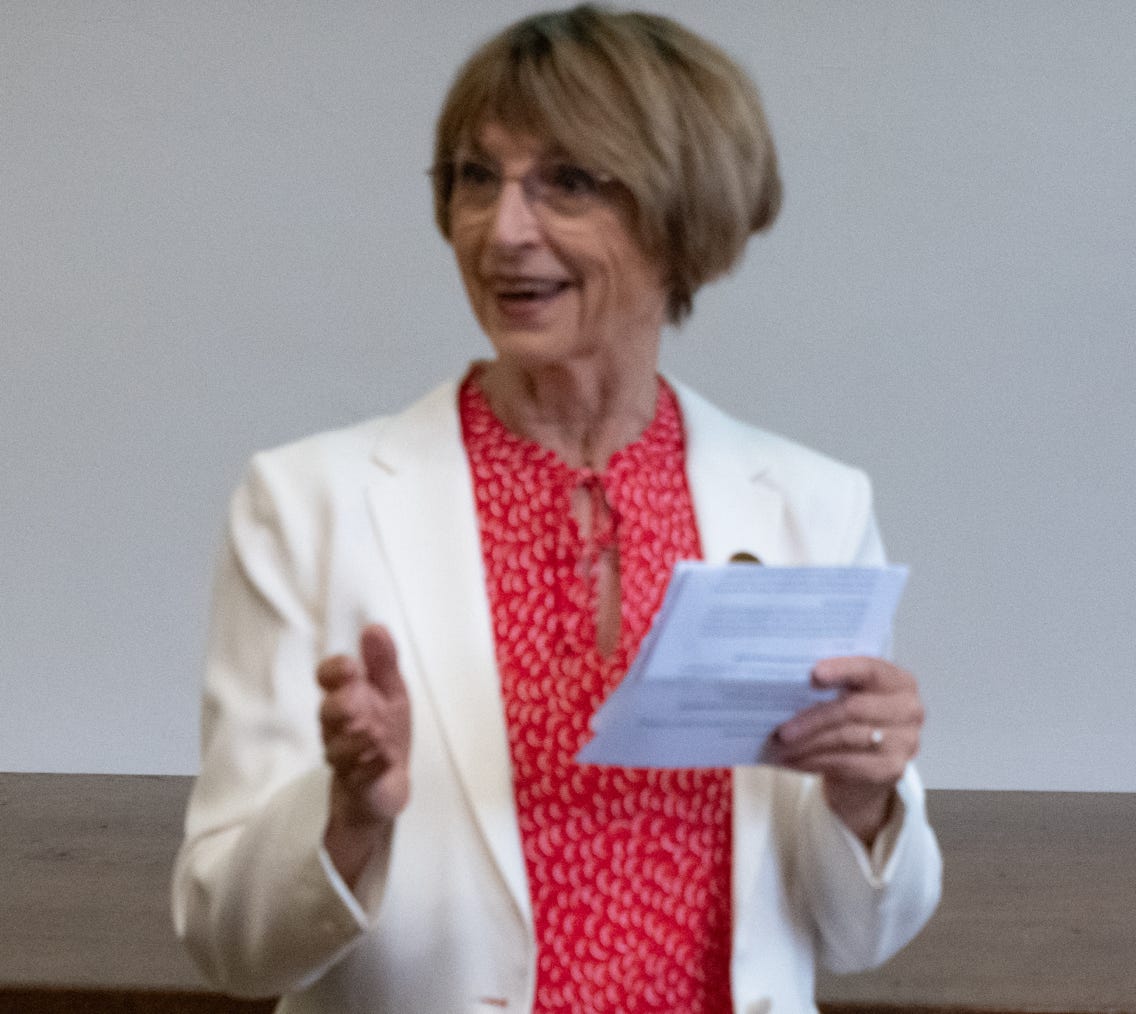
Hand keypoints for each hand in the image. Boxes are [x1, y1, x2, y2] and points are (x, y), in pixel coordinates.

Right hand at [318, 624, 411, 835]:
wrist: (384, 787)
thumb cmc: (385, 732)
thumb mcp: (390, 692)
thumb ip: (382, 662)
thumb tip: (375, 627)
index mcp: (345, 697)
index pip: (328, 678)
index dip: (335, 671)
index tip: (350, 666)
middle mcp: (338, 727)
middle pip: (329, 712)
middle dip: (342, 705)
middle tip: (355, 701)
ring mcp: (345, 758)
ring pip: (341, 747)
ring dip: (360, 738)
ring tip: (376, 733)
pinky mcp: (357, 786)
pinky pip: (361, 777)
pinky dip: (373, 767)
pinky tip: (385, 758)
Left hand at [768, 657, 923, 843]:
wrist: (869, 763)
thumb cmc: (854, 718)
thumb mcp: (848, 693)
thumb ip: (831, 683)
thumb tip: (787, 681)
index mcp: (899, 681)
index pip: (871, 669)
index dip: (842, 670)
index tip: (814, 674)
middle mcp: (909, 709)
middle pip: (853, 708)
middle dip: (813, 719)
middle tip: (782, 730)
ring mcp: (905, 741)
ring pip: (846, 738)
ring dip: (808, 744)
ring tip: (781, 748)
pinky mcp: (893, 769)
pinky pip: (847, 764)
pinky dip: (815, 762)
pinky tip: (795, 761)